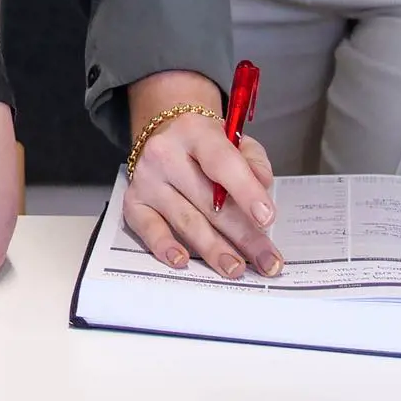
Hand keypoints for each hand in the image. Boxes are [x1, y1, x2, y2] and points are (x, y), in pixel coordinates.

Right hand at [118, 71, 281, 279]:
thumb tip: (262, 187)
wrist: (164, 135)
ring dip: (213, 249)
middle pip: (209, 202)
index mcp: (195, 132)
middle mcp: (165, 154)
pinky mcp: (134, 201)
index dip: (246, 192)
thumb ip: (254, 162)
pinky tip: (181, 260)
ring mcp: (147, 179)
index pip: (222, 163)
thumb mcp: (236, 140)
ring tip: (235, 267)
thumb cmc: (206, 145)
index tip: (267, 218)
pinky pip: (148, 228)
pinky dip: (164, 246)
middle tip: (266, 260)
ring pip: (185, 220)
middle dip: (243, 236)